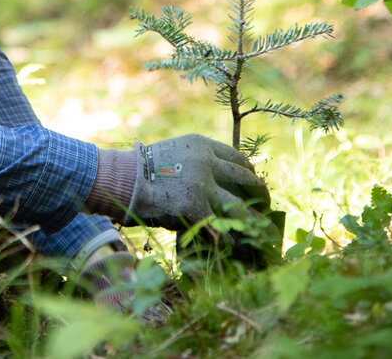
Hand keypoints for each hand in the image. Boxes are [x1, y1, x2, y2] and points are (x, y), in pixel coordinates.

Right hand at [124, 134, 269, 230]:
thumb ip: (198, 160)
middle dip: (260, 194)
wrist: (125, 178)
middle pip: (245, 178)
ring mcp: (202, 185)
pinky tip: (236, 246)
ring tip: (265, 231)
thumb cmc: (146, 168)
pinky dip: (230, 238)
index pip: (237, 158)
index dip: (250, 172)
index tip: (255, 182)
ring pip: (239, 205)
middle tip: (267, 204)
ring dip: (254, 220)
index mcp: (202, 145)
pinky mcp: (195, 207)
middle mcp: (207, 162)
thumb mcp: (176, 152)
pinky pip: (219, 225)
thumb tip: (220, 180)